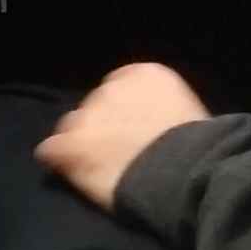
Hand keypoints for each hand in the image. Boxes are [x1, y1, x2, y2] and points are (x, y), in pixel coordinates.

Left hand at [35, 62, 209, 211]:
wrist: (190, 172)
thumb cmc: (200, 148)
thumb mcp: (186, 111)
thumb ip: (160, 108)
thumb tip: (152, 122)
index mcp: (144, 74)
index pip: (119, 89)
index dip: (123, 116)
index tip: (133, 134)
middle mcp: (111, 89)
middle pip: (94, 107)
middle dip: (102, 128)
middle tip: (119, 154)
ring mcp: (88, 116)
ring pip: (71, 127)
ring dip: (82, 144)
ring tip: (100, 169)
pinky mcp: (72, 145)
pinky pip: (50, 151)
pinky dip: (58, 162)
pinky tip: (69, 174)